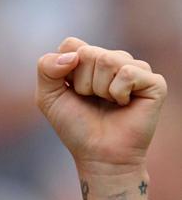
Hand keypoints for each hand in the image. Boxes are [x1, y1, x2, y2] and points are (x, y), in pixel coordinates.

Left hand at [36, 37, 166, 175]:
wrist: (98, 154)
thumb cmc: (75, 125)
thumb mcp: (47, 95)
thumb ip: (46, 67)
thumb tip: (74, 55)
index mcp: (88, 59)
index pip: (71, 44)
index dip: (64, 70)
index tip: (71, 90)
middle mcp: (112, 60)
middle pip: (87, 52)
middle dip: (82, 83)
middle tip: (91, 100)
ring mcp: (134, 69)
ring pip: (107, 60)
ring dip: (99, 89)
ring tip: (107, 102)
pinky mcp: (153, 82)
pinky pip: (128, 73)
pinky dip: (118, 93)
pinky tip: (123, 104)